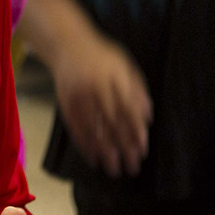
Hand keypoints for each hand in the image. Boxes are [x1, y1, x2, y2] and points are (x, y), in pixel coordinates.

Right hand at [49, 33, 151, 176]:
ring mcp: (79, 96)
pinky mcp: (65, 103)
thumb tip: (148, 118)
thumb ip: (138, 90)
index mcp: (114, 77)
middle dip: (123, 147)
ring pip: (93, 129)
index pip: (128, 109)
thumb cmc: (102, 56)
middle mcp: (96, 88)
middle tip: (132, 167)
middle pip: (112, 123)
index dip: (136, 131)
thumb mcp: (125, 66)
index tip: (142, 149)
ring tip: (114, 170)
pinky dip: (85, 145)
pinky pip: (75, 128)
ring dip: (104, 152)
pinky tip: (93, 158)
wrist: (68, 44)